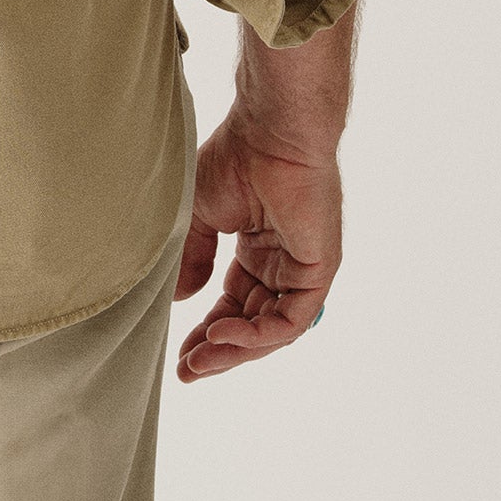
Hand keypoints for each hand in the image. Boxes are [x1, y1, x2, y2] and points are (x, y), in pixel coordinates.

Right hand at [174, 109, 340, 382]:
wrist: (269, 131)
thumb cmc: (236, 156)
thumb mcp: (201, 214)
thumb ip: (194, 257)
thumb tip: (183, 299)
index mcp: (259, 246)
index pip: (236, 302)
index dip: (209, 330)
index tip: (181, 355)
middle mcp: (283, 261)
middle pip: (253, 321)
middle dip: (220, 349)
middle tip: (188, 370)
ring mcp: (303, 267)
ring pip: (272, 328)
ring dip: (236, 348)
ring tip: (201, 360)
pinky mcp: (319, 269)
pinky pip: (291, 318)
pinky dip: (258, 334)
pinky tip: (224, 334)